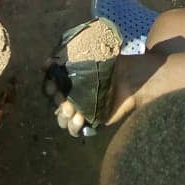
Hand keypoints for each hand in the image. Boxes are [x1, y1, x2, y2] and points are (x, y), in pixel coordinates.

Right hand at [43, 53, 160, 137]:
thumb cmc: (118, 63)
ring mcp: (83, 108)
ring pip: (62, 118)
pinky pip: (76, 129)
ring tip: (71, 109)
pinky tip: (80, 118)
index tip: (49, 78)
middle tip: (59, 95)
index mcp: (73, 78)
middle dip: (54, 99)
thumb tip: (48, 60)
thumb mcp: (95, 55)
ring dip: (62, 114)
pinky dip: (74, 126)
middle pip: (54, 102)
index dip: (47, 83)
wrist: (138, 78)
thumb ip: (73, 56)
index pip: (51, 83)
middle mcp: (75, 94)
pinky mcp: (93, 121)